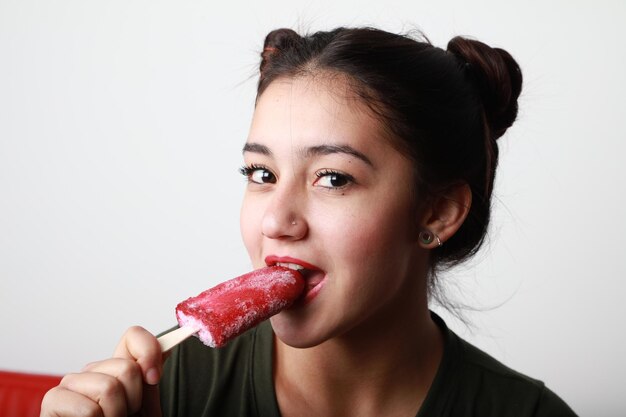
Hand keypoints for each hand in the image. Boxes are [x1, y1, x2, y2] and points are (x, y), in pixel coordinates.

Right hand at [40, 326, 163, 416]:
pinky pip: (88, 409)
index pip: (132, 336)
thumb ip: (150, 377)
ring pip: (109, 387)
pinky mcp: (53, 401)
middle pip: (126, 367)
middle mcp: (93, 371)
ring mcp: (71, 384)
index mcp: (116, 369)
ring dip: (117, 415)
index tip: (154, 378)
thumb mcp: (145, 407)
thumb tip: (170, 346)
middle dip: (134, 400)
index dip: (149, 350)